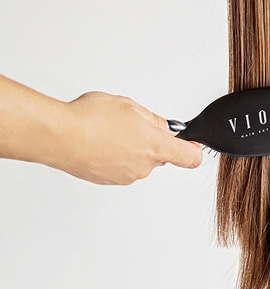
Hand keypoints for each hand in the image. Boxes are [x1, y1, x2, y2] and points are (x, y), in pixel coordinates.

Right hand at [61, 91, 201, 184]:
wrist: (59, 137)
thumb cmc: (90, 118)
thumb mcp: (129, 107)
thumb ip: (153, 120)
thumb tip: (164, 128)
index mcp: (154, 147)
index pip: (190, 157)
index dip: (192, 148)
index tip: (190, 142)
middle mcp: (143, 168)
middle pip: (160, 156)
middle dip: (151, 141)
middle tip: (131, 123)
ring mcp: (125, 177)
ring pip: (139, 161)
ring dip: (131, 148)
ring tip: (109, 131)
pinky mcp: (108, 181)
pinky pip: (121, 167)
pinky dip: (115, 156)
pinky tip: (99, 142)